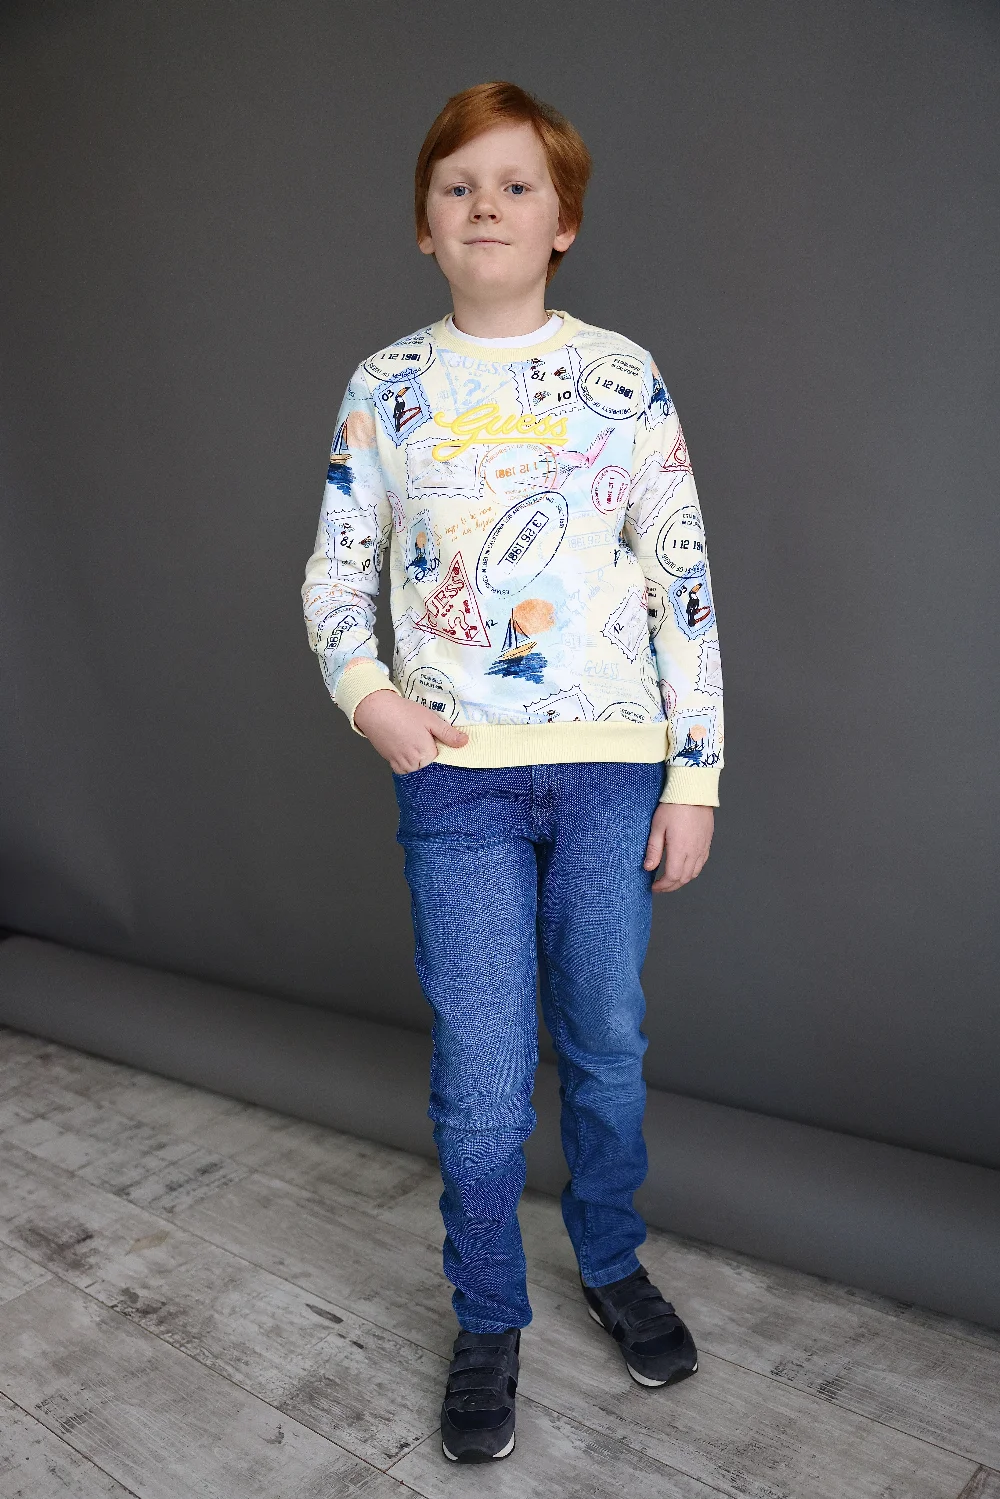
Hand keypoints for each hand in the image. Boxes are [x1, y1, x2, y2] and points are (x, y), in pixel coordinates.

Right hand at [353, 689, 468, 772]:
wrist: (376, 711)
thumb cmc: (403, 713)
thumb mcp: (430, 720)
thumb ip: (448, 734)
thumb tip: (465, 742)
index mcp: (426, 754)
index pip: (443, 762)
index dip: (445, 753)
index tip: (443, 744)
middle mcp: (414, 764)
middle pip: (430, 768)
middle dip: (433, 758)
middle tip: (429, 741)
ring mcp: (401, 765)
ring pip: (418, 770)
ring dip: (421, 762)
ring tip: (419, 744)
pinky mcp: (391, 763)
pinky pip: (406, 769)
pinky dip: (410, 763)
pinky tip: (410, 749)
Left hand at [644, 803, 713, 892]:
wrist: (693, 792)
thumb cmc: (673, 806)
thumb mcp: (657, 827)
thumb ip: (653, 849)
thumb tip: (648, 868)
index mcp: (680, 849)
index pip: (672, 877)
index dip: (663, 886)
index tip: (654, 887)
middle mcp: (694, 851)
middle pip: (684, 878)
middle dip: (671, 886)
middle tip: (660, 887)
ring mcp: (702, 847)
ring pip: (694, 873)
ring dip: (682, 880)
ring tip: (670, 879)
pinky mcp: (707, 842)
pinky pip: (701, 863)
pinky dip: (692, 871)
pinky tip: (684, 868)